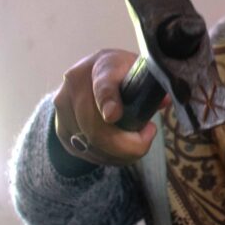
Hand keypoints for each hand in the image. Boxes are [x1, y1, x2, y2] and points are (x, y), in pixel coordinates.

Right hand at [52, 49, 168, 165]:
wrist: (93, 74)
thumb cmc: (124, 74)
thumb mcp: (140, 71)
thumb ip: (151, 86)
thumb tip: (163, 102)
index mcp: (102, 66)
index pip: (103, 85)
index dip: (107, 101)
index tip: (113, 116)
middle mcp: (75, 85)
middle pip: (95, 126)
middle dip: (127, 143)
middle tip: (147, 137)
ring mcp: (64, 108)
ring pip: (91, 144)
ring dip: (120, 153)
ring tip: (138, 144)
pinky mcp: (62, 129)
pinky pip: (86, 152)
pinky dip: (109, 158)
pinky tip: (122, 152)